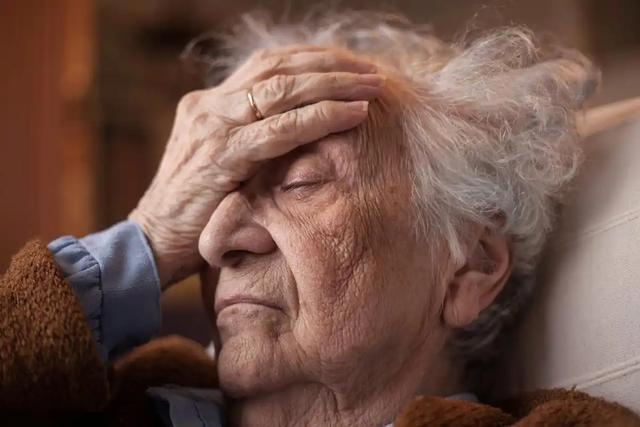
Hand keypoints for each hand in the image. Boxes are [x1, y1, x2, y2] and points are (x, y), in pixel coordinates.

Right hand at [129, 46, 383, 287]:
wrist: (152, 244)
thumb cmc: (195, 212)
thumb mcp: (224, 167)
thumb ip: (253, 145)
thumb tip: (302, 137)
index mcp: (210, 105)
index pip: (266, 66)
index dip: (311, 60)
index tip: (349, 64)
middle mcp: (209, 106)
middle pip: (277, 67)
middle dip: (329, 64)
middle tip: (370, 69)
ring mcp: (212, 127)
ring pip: (281, 90)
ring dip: (333, 84)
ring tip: (372, 85)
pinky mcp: (220, 156)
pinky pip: (280, 130)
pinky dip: (320, 118)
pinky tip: (353, 114)